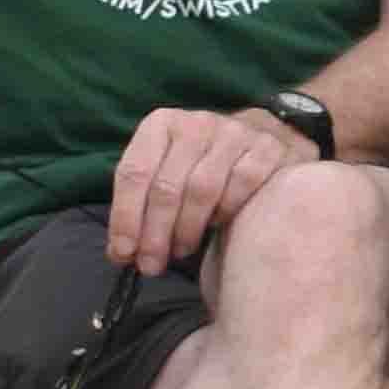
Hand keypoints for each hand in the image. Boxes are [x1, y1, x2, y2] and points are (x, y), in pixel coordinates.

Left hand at [104, 103, 316, 276]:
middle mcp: (196, 123)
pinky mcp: (267, 148)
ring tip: (181, 250)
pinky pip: (241, 186)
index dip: (125, 217)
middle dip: (155, 233)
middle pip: (167, 186)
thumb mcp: (164, 169)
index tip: (123, 253)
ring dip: (187, 228)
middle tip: (151, 265)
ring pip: (202, 189)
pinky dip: (226, 212)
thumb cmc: (202, 160)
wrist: (261, 133)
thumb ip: (141, 204)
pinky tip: (218, 226)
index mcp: (161, 124)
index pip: (134, 173)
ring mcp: (234, 133)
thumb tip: (121, 252)